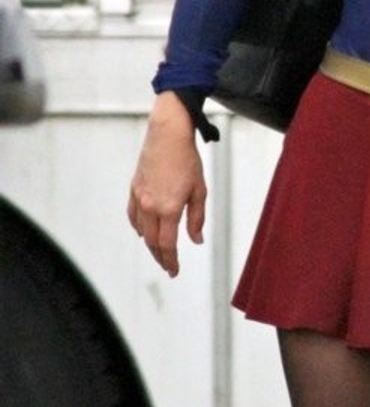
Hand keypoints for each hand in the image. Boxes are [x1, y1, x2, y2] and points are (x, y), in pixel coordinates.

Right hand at [127, 93, 207, 276]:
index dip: (171, 261)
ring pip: (142, 230)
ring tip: (159, 253)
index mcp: (168, 208)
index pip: (168, 244)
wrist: (168, 135)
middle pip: (153, 242)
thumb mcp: (199, 191)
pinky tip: (143, 232)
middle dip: (161, 257)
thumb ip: (196, 218)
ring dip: (150, 245)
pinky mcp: (134, 189)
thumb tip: (196, 240)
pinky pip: (133, 216)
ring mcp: (139, 198)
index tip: (174, 271)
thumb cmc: (186, 159)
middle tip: (168, 267)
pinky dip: (138, 228)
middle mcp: (150, 206)